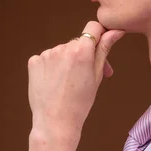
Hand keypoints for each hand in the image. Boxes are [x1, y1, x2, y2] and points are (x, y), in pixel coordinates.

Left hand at [27, 21, 125, 150]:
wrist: (56, 122)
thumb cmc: (80, 103)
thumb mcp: (97, 76)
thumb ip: (104, 49)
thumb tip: (116, 31)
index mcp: (82, 50)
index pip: (93, 28)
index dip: (99, 36)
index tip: (100, 47)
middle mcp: (63, 47)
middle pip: (77, 43)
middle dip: (83, 55)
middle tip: (86, 77)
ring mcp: (46, 54)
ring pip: (61, 51)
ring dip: (66, 62)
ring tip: (68, 83)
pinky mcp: (34, 62)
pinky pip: (46, 58)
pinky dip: (51, 68)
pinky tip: (54, 83)